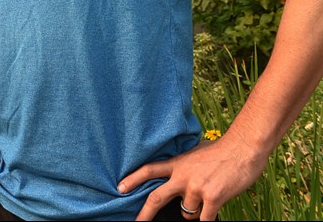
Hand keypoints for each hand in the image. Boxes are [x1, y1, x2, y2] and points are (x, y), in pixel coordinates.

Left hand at [118, 136, 266, 220]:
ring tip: (206, 198)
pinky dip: (206, 219)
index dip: (133, 179)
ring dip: (193, 212)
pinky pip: (204, 219)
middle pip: (156, 198)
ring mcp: (196, 188)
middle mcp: (182, 177)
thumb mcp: (194, 154)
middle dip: (144, 214)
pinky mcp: (212, 198)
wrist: (242, 148)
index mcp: (177, 164)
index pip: (149, 170)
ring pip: (187, 213)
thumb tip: (176, 176)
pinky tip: (211, 211)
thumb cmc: (221, 151)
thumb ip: (183, 166)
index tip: (120, 187)